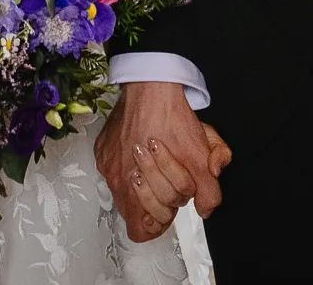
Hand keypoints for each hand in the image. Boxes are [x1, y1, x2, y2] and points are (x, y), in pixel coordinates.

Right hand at [95, 82, 223, 242]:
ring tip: (160, 167)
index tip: (172, 208)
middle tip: (173, 182)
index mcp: (134, 184)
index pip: (142, 229)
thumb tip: (206, 209)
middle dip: (161, 200)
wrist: (151, 82)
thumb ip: (209, 190)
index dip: (161, 223)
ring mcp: (107, 162)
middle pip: (139, 211)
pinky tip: (145, 154)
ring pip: (127, 193)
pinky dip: (132, 169)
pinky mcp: (103, 149)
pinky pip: (116, 172)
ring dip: (147, 186)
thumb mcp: (200, 155)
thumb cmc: (170, 115)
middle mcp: (115, 177)